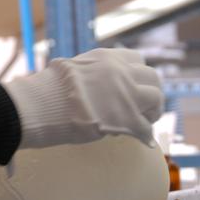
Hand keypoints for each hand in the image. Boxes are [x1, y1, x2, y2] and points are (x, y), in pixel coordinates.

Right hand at [2, 48, 162, 149]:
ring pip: (156, 98)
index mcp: (107, 58)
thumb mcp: (71, 68)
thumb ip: (88, 71)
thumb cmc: (48, 89)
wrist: (43, 106)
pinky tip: (142, 141)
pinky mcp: (127, 119)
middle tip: (144, 106)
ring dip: (152, 111)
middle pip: (152, 76)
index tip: (134, 85)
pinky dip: (145, 135)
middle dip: (150, 91)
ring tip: (145, 122)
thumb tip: (88, 79)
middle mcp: (121, 72)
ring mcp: (127, 95)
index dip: (137, 74)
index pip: (136, 59)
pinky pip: (146, 128)